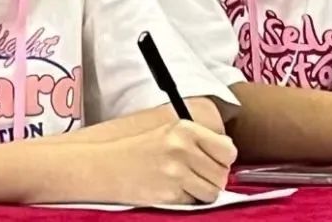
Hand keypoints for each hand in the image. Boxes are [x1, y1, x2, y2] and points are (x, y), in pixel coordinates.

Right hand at [91, 120, 236, 205]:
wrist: (104, 167)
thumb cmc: (137, 150)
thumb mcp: (169, 132)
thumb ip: (199, 140)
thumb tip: (227, 157)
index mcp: (186, 129)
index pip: (228, 149)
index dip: (224, 159)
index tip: (215, 162)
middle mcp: (183, 149)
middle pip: (222, 173)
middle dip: (214, 178)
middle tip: (199, 176)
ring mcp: (175, 173)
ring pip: (212, 191)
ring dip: (203, 192)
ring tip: (186, 185)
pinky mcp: (167, 195)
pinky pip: (193, 203)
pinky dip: (188, 201)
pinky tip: (173, 192)